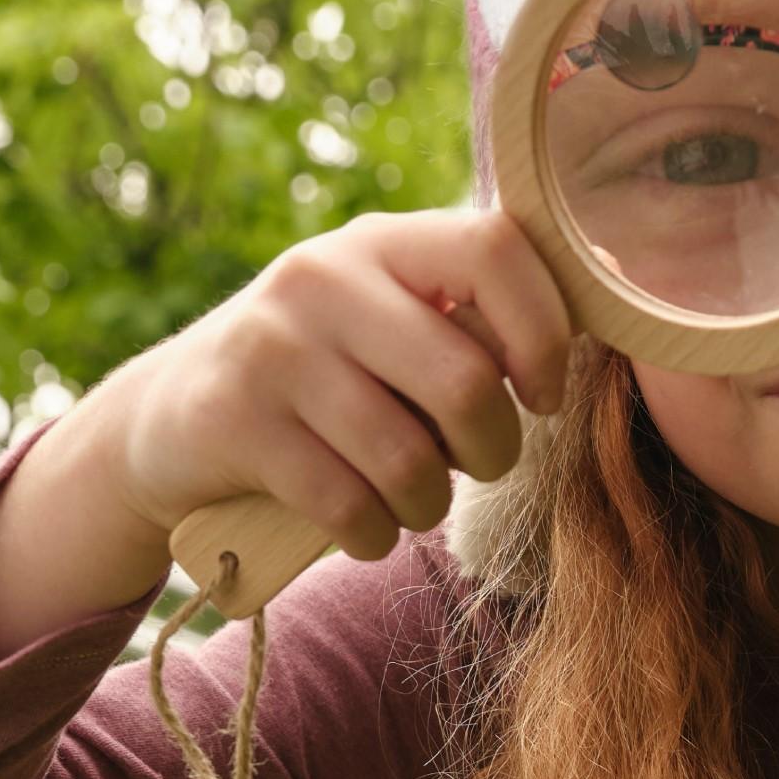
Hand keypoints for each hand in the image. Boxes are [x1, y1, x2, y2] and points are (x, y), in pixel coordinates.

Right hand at [88, 203, 575, 563]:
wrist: (169, 423)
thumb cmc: (326, 384)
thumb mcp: (393, 326)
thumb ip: (479, 317)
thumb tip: (610, 290)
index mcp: (385, 242)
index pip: (498, 249)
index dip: (544, 332)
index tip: (540, 394)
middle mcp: (324, 277)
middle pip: (465, 380)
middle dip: (492, 450)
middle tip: (475, 466)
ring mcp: (273, 346)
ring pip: (407, 457)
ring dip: (428, 504)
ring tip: (410, 499)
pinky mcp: (233, 419)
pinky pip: (348, 505)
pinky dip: (373, 536)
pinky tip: (363, 526)